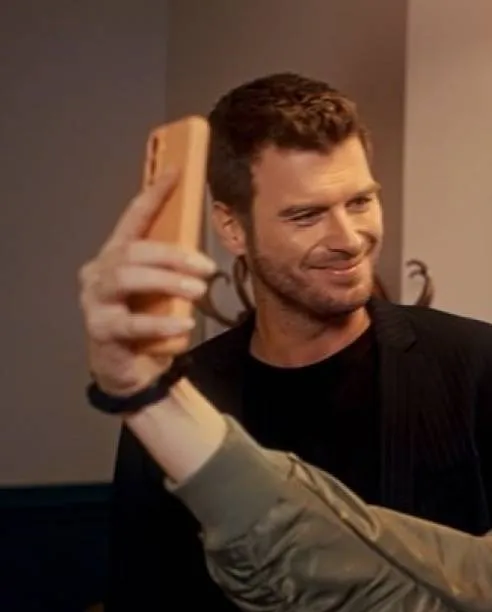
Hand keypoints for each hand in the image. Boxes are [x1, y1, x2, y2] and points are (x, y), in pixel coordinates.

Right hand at [78, 171, 216, 395]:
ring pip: (127, 279)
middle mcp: (99, 272)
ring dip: (168, 282)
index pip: (134, 217)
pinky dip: (161, 324)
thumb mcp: (165, 291)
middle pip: (133, 251)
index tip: (177, 172)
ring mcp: (95, 300)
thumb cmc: (149, 322)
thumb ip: (174, 267)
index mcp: (117, 255)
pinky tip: (185, 325)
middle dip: (172, 255)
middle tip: (206, 268)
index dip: (154, 194)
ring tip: (199, 291)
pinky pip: (131, 323)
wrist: (132, 370)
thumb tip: (205, 248)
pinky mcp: (100, 329)